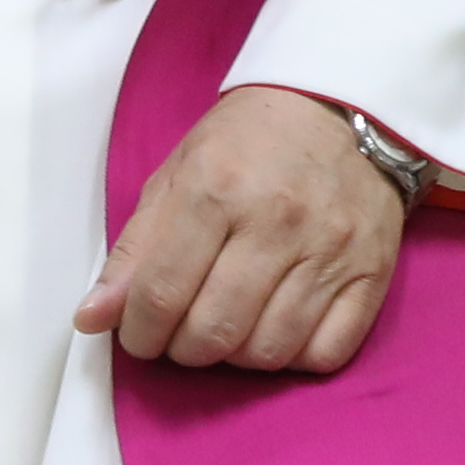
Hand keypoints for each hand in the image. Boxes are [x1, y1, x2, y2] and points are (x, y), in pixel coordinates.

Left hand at [81, 83, 406, 378]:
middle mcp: (276, 220)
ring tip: (228, 328)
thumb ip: (135, 249)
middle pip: (213, 332)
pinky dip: (292, 358)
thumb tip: (92, 317)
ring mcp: (330, 249)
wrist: (338, 106)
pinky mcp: (372, 273)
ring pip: (267, 352)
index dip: (138, 333)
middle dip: (183, 349)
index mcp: (217, 187)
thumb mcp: (178, 173)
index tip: (139, 334)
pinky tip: (276, 329)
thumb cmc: (249, 141)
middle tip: (181, 332)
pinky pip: (325, 354)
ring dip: (235, 356)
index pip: (161, 294)